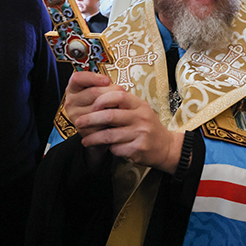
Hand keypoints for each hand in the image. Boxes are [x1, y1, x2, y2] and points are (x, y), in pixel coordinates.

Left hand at [66, 72, 182, 173]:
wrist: (166, 147)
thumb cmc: (147, 126)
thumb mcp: (139, 110)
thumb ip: (122, 104)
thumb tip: (96, 98)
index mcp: (140, 105)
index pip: (118, 95)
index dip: (102, 99)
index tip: (92, 105)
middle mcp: (141, 118)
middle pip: (110, 116)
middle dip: (90, 120)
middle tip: (79, 122)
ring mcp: (141, 134)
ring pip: (109, 135)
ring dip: (94, 138)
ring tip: (85, 140)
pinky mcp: (138, 150)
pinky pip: (116, 149)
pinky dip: (109, 149)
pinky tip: (106, 148)